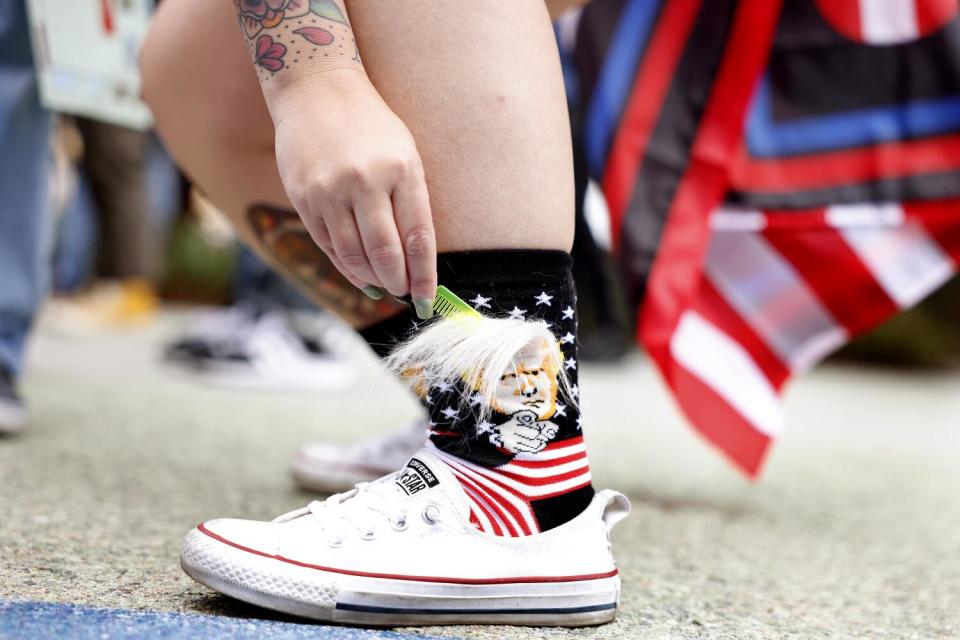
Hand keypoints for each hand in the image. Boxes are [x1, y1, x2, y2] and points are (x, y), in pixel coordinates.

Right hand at [272, 71, 436, 317]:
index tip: (428, 299)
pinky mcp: (304, 197)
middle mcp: (365, 181)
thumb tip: (416, 258)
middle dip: (398, 281)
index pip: (418, 237)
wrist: (316, 90)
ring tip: (385, 287)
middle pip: (385, 252)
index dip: (424, 275)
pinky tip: (360, 275)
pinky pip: (328, 245)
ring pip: (354, 255)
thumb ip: (411, 202)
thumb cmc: (371, 126)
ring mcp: (330, 191)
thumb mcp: (404, 154)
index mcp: (401, 169)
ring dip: (372, 279)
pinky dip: (346, 266)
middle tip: (405, 294)